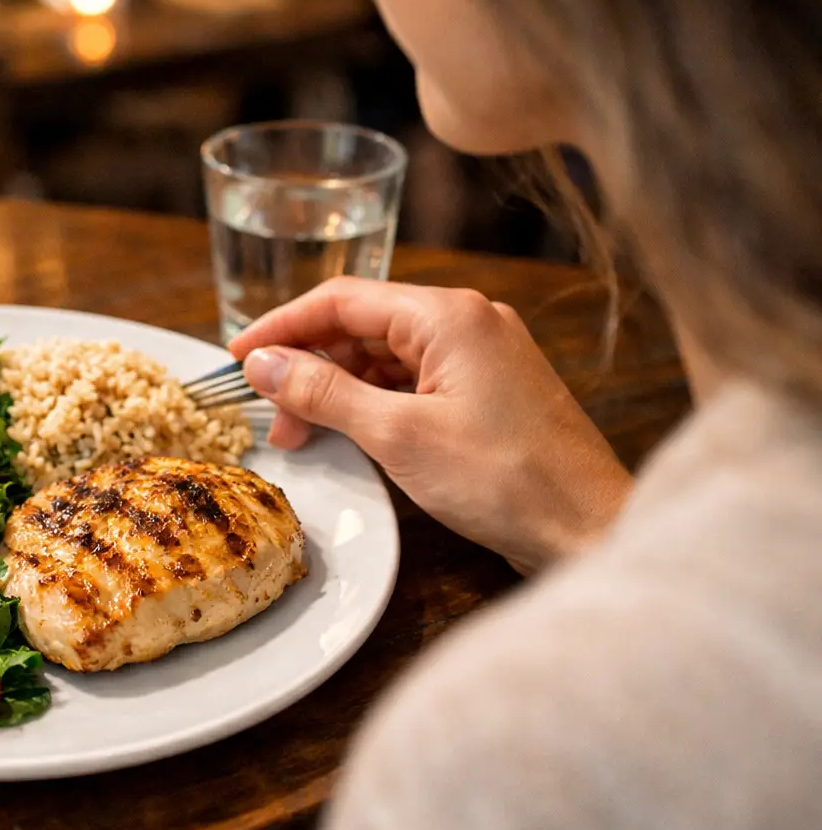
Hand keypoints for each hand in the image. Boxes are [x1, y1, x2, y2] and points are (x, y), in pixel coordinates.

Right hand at [229, 278, 632, 574]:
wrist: (591, 529)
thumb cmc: (507, 481)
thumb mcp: (397, 435)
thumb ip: (324, 393)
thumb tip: (263, 365)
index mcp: (448, 316)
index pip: (342, 300)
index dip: (282, 326)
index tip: (237, 357)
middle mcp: (468, 323)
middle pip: (362, 327)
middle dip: (308, 367)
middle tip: (271, 416)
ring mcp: (482, 358)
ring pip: (386, 358)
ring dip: (338, 391)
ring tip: (303, 437)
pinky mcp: (489, 394)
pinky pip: (413, 383)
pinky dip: (373, 405)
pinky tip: (349, 437)